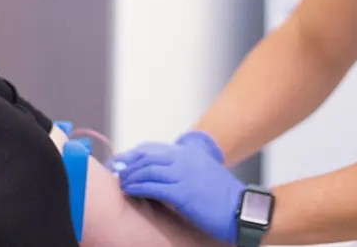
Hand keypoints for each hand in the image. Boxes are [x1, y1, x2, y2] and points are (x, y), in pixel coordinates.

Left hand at [112, 131, 244, 244]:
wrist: (241, 209)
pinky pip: (154, 187)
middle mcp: (186, 159)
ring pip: (148, 170)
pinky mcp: (183, 193)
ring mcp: (184, 175)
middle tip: (116, 170)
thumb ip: (185, 168)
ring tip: (121, 182)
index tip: (122, 160)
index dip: (135, 153)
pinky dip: (139, 187)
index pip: (154, 148)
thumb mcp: (204, 172)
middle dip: (128, 163)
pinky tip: (131, 190)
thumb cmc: (222, 196)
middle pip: (148, 156)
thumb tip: (161, 174)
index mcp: (190, 153)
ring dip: (131, 176)